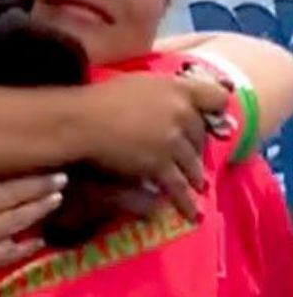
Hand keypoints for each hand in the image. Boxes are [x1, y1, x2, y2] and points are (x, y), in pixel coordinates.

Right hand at [0, 174, 65, 296]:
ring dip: (39, 208)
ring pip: (17, 219)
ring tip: (57, 198)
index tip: (31, 158)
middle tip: (61, 175)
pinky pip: (12, 252)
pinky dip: (27, 245)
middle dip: (37, 185)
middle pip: (10, 194)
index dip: (11, 168)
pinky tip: (40, 240)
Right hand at [75, 73, 229, 218]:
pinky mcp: (160, 164)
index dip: (217, 110)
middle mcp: (182, 112)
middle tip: (191, 156)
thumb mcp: (136, 83)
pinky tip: (190, 213)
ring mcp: (172, 139)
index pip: (217, 97)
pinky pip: (178, 186)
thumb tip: (170, 102)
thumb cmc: (98, 99)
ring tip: (196, 185)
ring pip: (193, 162)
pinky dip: (185, 202)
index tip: (213, 121)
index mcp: (176, 88)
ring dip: (194, 175)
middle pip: (201, 135)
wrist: (80, 121)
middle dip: (197, 147)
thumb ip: (160, 92)